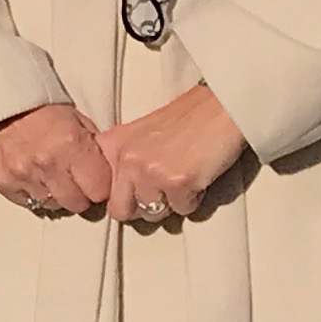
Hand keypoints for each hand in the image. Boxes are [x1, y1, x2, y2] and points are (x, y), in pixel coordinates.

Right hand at [0, 101, 112, 216]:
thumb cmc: (38, 107)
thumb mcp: (75, 118)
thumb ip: (92, 146)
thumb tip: (108, 171)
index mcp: (72, 144)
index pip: (101, 190)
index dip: (100, 185)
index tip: (95, 179)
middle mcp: (48, 164)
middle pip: (78, 204)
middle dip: (79, 193)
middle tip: (72, 178)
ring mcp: (23, 176)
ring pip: (53, 205)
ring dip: (55, 193)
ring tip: (49, 174)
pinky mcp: (3, 183)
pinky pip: (27, 202)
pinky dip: (32, 192)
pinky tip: (31, 175)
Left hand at [98, 83, 249, 223]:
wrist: (220, 106)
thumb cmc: (186, 120)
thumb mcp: (140, 134)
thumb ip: (124, 160)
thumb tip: (119, 195)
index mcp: (113, 145)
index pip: (100, 190)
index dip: (120, 197)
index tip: (133, 194)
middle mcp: (126, 159)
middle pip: (121, 211)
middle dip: (141, 209)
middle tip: (161, 193)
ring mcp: (150, 172)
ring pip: (152, 214)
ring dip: (170, 203)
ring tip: (183, 176)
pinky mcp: (176, 182)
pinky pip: (182, 210)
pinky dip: (193, 198)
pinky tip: (198, 175)